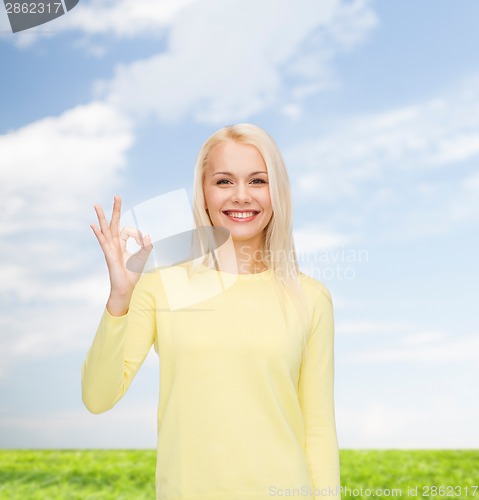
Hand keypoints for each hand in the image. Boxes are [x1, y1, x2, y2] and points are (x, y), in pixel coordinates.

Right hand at [90, 195, 152, 312]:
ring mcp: (110, 248)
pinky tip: (93, 225)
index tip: (143, 241)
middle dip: (115, 210)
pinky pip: (103, 242)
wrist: (125, 288)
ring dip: (101, 217)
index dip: (137, 234)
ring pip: (105, 229)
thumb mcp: (142, 258)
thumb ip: (145, 246)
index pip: (127, 231)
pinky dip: (98, 233)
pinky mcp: (109, 255)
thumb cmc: (131, 274)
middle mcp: (114, 244)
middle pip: (113, 223)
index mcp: (121, 244)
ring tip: (96, 205)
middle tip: (116, 196)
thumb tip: (147, 235)